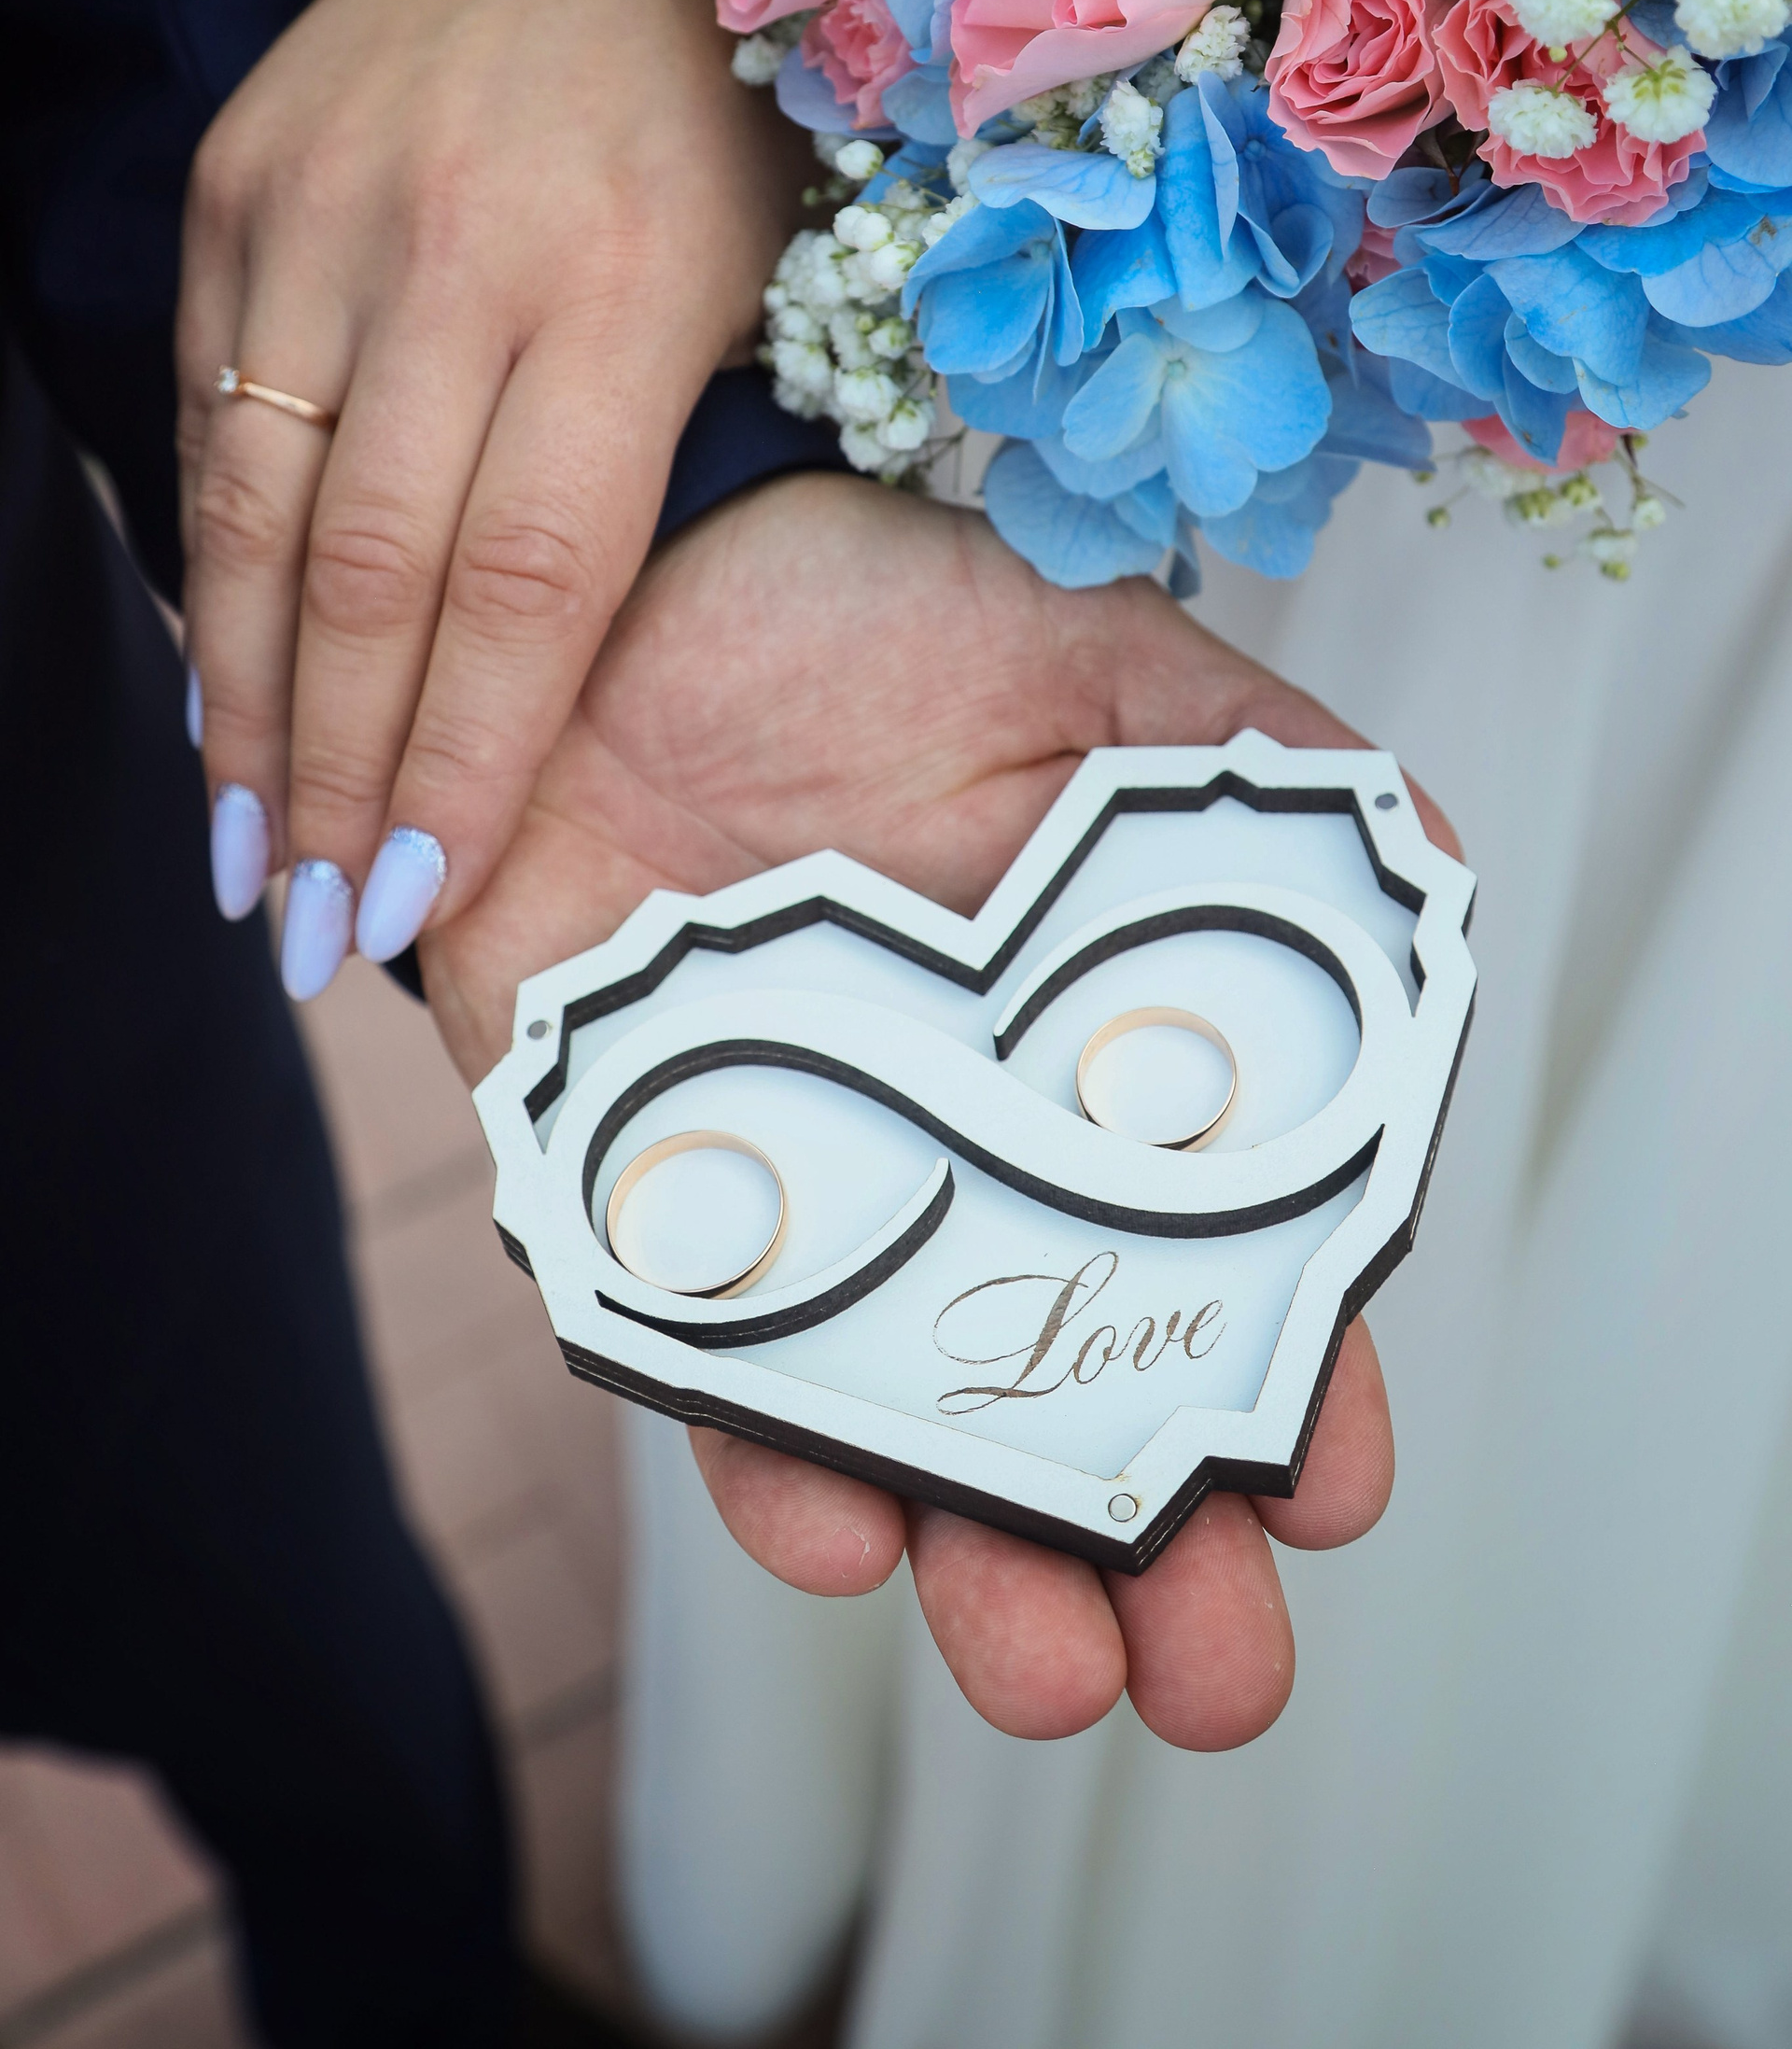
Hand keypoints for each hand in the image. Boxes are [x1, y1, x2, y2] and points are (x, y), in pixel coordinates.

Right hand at [177, 0, 806, 995]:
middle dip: (332, 774)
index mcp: (635, 285)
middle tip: (303, 930)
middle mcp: (462, 249)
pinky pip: (210, 406)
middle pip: (372, 570)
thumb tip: (565, 684)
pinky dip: (209, 562)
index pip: (532, 580)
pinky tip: (218, 676)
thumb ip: (675, 462)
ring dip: (240, 701)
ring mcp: (327, 210)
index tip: (411, 899)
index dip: (461, 755)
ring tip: (235, 850)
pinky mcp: (242, 180)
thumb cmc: (727, 98)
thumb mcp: (780, 268)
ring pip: (258, 505)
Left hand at [426, 474, 1459, 1751]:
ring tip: (1043, 1666)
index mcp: (1075, 1066)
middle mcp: (944, 1157)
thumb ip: (1242, 755)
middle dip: (1144, 1560)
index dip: (1274, 1377)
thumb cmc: (853, 623)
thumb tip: (1423, 840)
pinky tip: (830, 1511)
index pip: (1197, 1262)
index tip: (1333, 1479)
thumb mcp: (1079, 665)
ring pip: (884, 1433)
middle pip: (1055, 1401)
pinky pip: (690, 1354)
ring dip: (965, 1563)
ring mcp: (792, 1188)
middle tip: (1216, 1673)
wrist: (598, 597)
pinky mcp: (624, 1188)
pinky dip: (755, 1446)